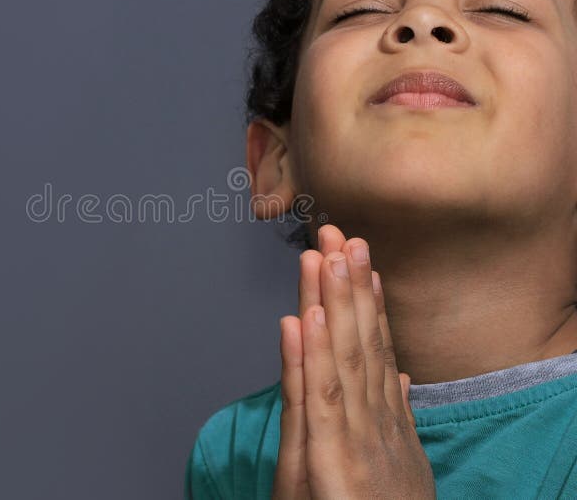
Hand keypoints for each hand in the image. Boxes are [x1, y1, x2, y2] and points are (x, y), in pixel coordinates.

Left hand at [272, 225, 435, 498]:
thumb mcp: (390, 461)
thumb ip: (391, 414)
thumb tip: (397, 373)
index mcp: (384, 418)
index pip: (375, 349)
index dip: (367, 301)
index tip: (360, 258)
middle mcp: (373, 421)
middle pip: (358, 343)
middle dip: (349, 286)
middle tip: (340, 232)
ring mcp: (353, 440)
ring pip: (337, 360)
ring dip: (329, 305)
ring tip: (322, 256)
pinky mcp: (330, 463)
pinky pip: (315, 403)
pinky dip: (306, 358)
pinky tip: (297, 319)